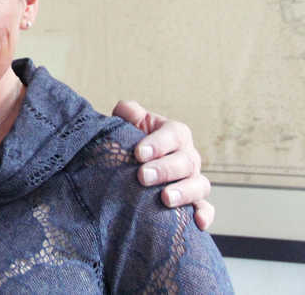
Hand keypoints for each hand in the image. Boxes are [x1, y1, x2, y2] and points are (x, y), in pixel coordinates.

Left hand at [112, 100, 213, 230]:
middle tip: (142, 176)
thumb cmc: (132, 141)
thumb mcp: (129, 123)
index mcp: (175, 133)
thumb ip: (128, 112)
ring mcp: (193, 179)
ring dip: (184, 192)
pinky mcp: (195, 201)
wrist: (132, 163)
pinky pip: (206, 208)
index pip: (173, 134)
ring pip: (199, 185)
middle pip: (186, 161)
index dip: (158, 143)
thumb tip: (128, 110)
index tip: (138, 153)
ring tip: (165, 199)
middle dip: (165, 169)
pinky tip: (198, 223)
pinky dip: (205, 215)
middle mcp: (188, 156)